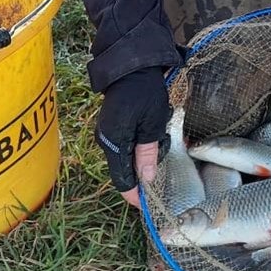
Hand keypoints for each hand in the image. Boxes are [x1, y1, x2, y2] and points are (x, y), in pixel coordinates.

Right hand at [95, 68, 171, 207]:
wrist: (131, 65)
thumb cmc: (145, 91)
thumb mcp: (153, 123)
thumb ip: (148, 152)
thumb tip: (146, 180)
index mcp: (114, 142)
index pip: (121, 179)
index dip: (134, 195)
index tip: (147, 206)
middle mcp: (106, 140)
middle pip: (124, 169)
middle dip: (144, 171)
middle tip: (165, 157)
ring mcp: (108, 133)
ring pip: (126, 157)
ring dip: (145, 155)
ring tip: (162, 136)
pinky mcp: (112, 126)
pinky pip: (126, 145)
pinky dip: (140, 146)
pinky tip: (154, 131)